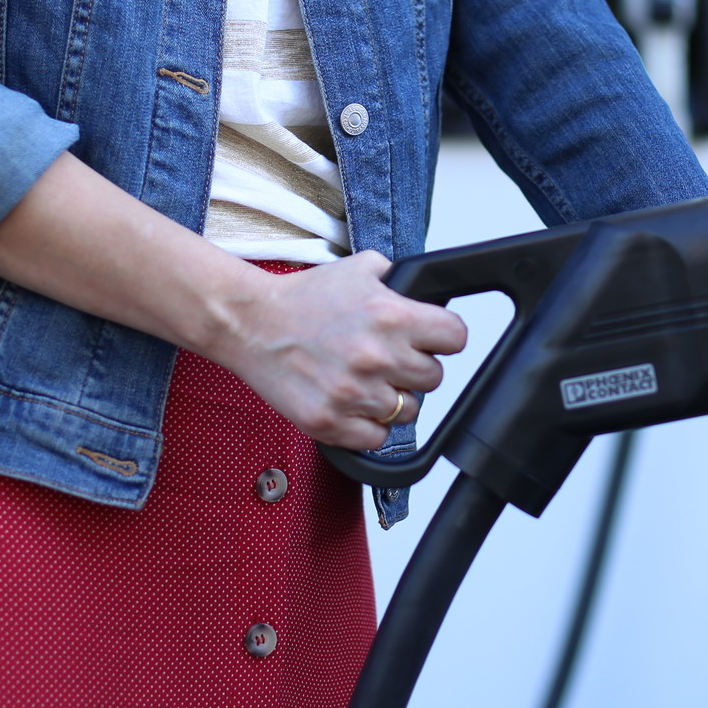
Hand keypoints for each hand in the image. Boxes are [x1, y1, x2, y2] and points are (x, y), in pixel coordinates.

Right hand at [217, 252, 467, 449]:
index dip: (444, 337)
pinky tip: (353, 403)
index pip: (455, 338)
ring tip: (366, 380)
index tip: (431, 339)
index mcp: (391, 316)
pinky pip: (377, 438)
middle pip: (434, 378)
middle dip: (416, 368)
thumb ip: (398, 279)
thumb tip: (426, 292)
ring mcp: (354, 394)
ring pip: (408, 411)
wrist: (252, 324)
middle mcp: (377, 357)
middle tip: (390, 359)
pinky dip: (369, 426)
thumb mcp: (360, 268)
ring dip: (393, 398)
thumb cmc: (303, 300)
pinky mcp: (331, 422)